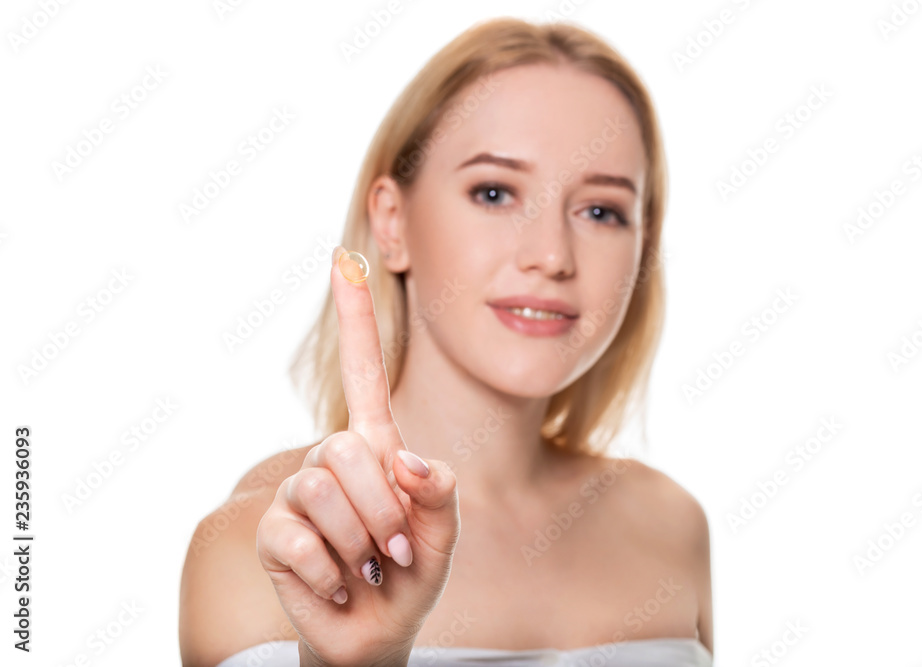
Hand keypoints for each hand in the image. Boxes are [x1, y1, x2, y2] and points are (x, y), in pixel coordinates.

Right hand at [257, 246, 460, 666]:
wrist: (377, 631)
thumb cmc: (413, 572)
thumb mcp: (444, 534)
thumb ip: (441, 494)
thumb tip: (404, 459)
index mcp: (377, 445)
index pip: (365, 372)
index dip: (355, 317)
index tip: (345, 259)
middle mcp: (333, 459)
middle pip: (347, 449)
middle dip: (382, 509)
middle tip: (395, 549)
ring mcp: (299, 494)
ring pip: (322, 492)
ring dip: (359, 543)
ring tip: (367, 567)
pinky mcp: (273, 533)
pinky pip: (295, 539)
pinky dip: (330, 574)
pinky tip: (338, 584)